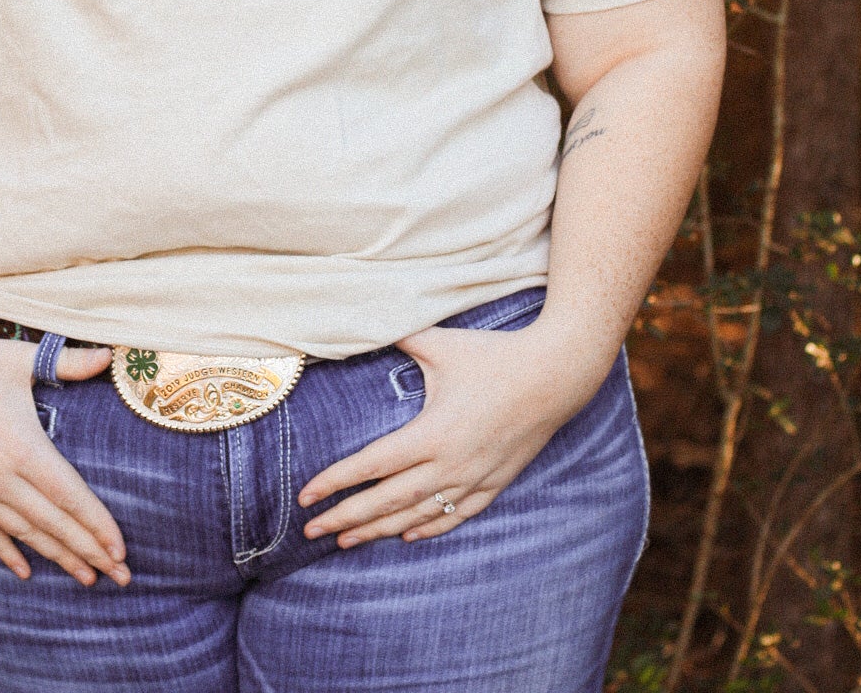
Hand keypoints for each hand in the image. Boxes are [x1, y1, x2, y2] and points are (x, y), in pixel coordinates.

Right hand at [0, 324, 129, 586]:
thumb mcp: (23, 359)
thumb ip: (71, 362)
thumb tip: (111, 355)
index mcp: (21, 447)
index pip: (69, 497)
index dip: (97, 525)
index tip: (120, 550)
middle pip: (53, 524)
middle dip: (89, 551)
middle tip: (120, 576)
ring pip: (23, 533)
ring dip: (57, 556)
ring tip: (86, 577)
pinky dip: (8, 551)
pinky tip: (25, 571)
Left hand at [298, 320, 599, 547]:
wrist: (555, 376)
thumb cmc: (494, 355)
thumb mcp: (442, 344)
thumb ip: (400, 337)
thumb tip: (363, 320)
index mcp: (431, 433)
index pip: (371, 466)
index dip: (335, 483)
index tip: (305, 497)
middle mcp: (450, 465)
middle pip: (386, 502)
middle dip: (345, 518)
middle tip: (311, 530)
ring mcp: (473, 479)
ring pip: (417, 516)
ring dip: (379, 530)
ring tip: (347, 541)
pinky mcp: (494, 483)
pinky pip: (455, 515)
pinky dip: (428, 528)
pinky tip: (407, 535)